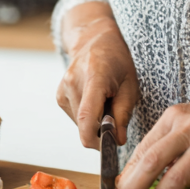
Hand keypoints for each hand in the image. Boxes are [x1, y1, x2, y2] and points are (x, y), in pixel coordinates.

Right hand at [57, 3, 137, 149]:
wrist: (94, 40)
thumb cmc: (117, 60)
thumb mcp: (130, 84)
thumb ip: (123, 113)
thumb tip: (117, 141)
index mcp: (94, 76)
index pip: (87, 116)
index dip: (95, 140)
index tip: (109, 148)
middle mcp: (72, 83)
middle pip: (84, 125)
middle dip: (101, 132)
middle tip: (116, 120)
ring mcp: (63, 89)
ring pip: (79, 125)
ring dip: (94, 123)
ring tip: (105, 103)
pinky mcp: (59, 96)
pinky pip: (74, 118)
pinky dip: (87, 117)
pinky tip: (95, 102)